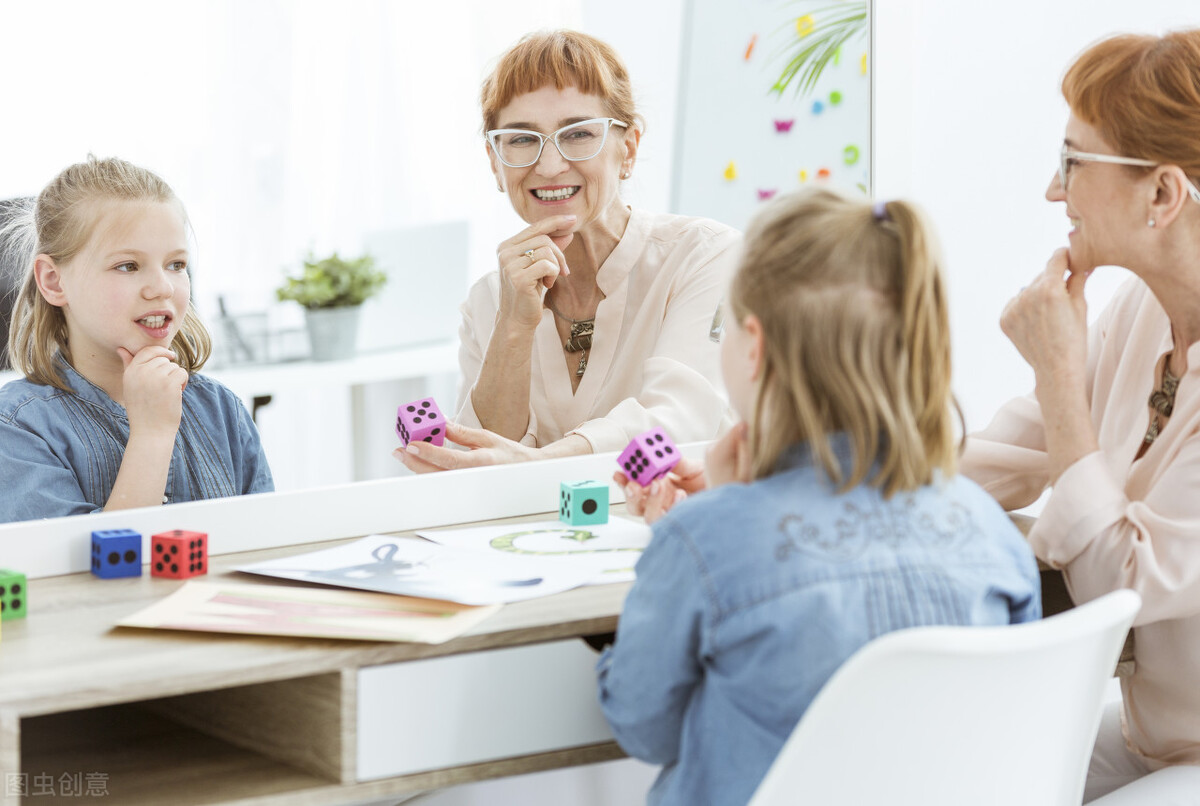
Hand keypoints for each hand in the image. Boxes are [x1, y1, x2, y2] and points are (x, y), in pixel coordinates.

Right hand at [118, 346, 187, 437]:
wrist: (150, 431)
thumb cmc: (142, 410)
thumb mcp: (131, 387)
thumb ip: (129, 366)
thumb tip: (122, 349)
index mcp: (131, 372)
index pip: (146, 351)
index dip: (160, 351)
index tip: (170, 356)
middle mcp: (141, 372)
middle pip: (163, 359)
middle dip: (168, 371)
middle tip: (165, 388)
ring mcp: (155, 377)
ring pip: (173, 366)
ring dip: (176, 379)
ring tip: (168, 394)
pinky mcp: (169, 383)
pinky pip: (182, 372)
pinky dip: (183, 382)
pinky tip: (177, 394)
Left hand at [393, 421, 536, 472]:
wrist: (524, 472)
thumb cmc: (507, 453)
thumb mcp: (486, 437)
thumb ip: (460, 433)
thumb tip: (439, 422)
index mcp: (481, 462)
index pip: (449, 458)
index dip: (428, 452)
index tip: (411, 444)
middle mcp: (472, 476)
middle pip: (436, 472)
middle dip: (415, 461)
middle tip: (399, 450)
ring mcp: (467, 485)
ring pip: (436, 478)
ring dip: (418, 465)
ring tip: (406, 452)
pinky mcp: (463, 488)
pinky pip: (441, 479)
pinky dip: (428, 469)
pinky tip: (419, 459)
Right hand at [496, 215, 575, 330]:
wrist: (517, 319)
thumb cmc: (528, 293)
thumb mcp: (540, 267)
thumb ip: (550, 249)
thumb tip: (567, 231)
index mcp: (506, 246)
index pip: (534, 227)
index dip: (555, 221)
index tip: (573, 219)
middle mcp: (504, 252)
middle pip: (543, 238)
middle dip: (559, 253)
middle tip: (563, 271)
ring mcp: (509, 265)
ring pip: (547, 250)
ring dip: (556, 266)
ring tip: (550, 280)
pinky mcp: (518, 278)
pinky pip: (547, 265)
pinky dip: (553, 274)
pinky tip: (547, 285)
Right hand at [614, 457, 706, 524]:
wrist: (731, 492)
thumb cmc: (711, 481)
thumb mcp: (692, 468)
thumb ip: (676, 463)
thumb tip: (660, 455)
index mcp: (657, 484)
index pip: (633, 484)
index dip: (623, 480)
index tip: (619, 472)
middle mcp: (660, 502)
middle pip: (635, 504)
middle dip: (630, 494)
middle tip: (634, 484)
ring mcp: (670, 514)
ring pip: (648, 516)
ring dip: (650, 501)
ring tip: (658, 484)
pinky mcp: (681, 523)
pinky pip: (670, 522)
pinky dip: (673, 507)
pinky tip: (681, 494)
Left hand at [705, 421, 751, 488]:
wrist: (722, 508)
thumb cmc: (735, 492)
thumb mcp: (746, 472)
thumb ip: (745, 448)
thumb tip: (744, 425)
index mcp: (717, 451)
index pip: (738, 428)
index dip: (752, 434)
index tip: (757, 448)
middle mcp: (711, 447)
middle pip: (736, 432)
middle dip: (746, 442)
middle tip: (750, 462)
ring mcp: (710, 450)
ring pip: (734, 438)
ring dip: (742, 448)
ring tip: (743, 467)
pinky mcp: (713, 453)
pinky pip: (730, 444)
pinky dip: (737, 451)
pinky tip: (738, 466)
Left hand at [1000, 248, 1089, 387]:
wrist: (1057, 368)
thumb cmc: (1074, 338)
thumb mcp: (1080, 305)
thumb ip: (1077, 278)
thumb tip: (1078, 262)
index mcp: (1050, 288)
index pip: (1056, 258)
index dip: (1066, 256)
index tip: (1070, 257)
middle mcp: (1028, 294)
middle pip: (1042, 275)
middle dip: (1053, 281)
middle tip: (1063, 298)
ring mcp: (1013, 307)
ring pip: (1028, 290)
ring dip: (1038, 295)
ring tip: (1049, 316)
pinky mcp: (1004, 319)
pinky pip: (1015, 304)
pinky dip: (1024, 308)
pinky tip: (1036, 322)